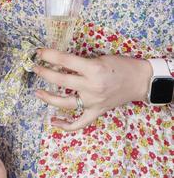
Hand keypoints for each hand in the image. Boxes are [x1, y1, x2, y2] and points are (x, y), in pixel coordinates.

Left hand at [33, 50, 152, 131]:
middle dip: (44, 72)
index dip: (49, 55)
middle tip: (35, 67)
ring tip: (38, 92)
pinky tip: (54, 121)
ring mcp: (93, 102)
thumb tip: (60, 63)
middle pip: (60, 80)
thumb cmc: (121, 66)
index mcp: (93, 70)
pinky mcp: (97, 112)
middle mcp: (91, 87)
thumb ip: (81, 62)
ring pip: (65, 103)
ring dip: (48, 98)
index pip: (65, 61)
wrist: (140, 81)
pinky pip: (79, 123)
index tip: (39, 52)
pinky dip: (66, 125)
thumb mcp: (100, 58)